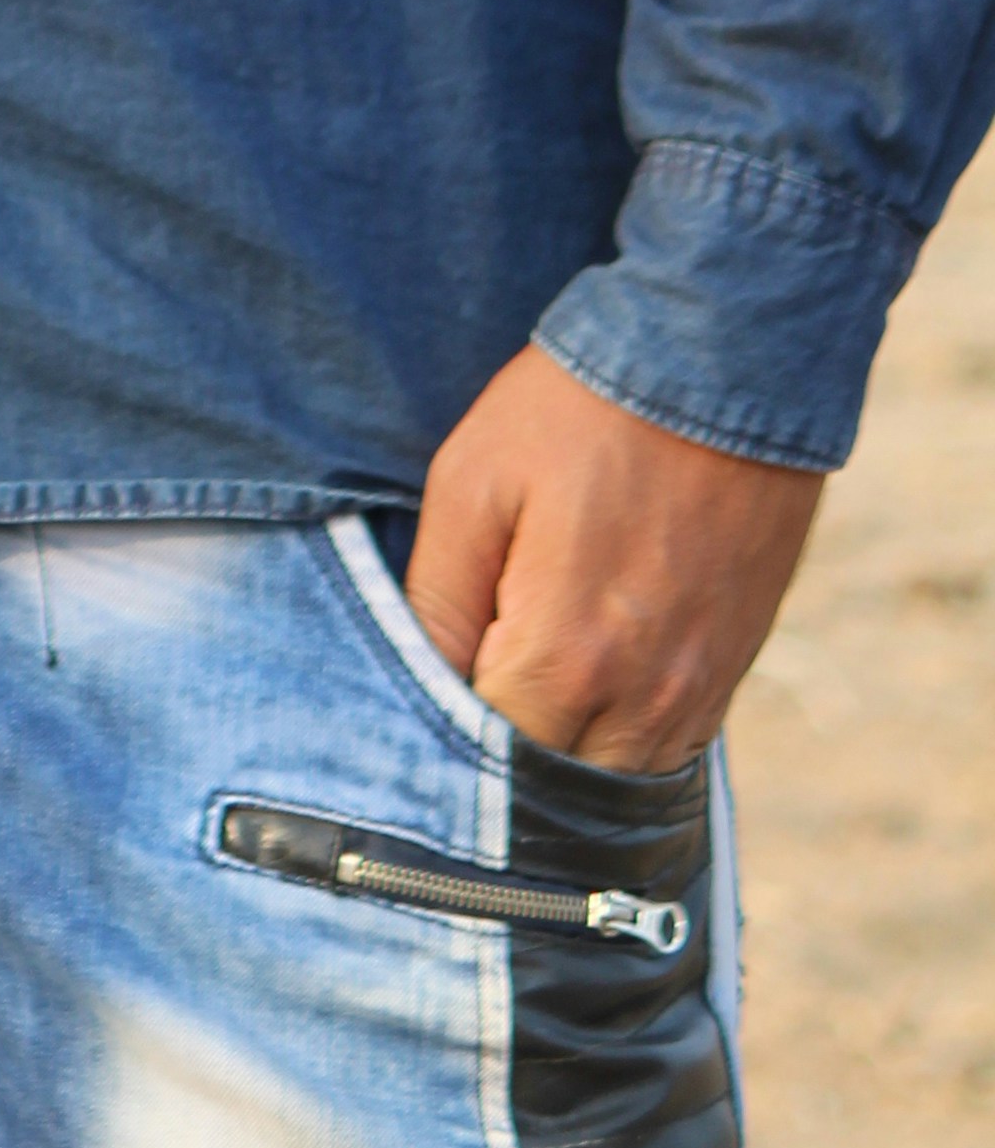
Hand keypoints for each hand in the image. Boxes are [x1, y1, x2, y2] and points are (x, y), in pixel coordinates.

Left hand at [406, 340, 821, 771]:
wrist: (718, 362)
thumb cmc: (577, 413)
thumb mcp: (471, 483)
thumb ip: (438, 600)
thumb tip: (419, 678)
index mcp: (564, 659)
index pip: (483, 760)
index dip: (440, 737)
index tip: (416, 700)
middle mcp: (640, 701)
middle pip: (550, 785)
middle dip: (500, 759)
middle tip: (461, 697)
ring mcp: (696, 693)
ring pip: (612, 780)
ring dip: (562, 754)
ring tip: (518, 691)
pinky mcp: (731, 671)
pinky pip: (667, 750)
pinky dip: (620, 738)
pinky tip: (584, 689)